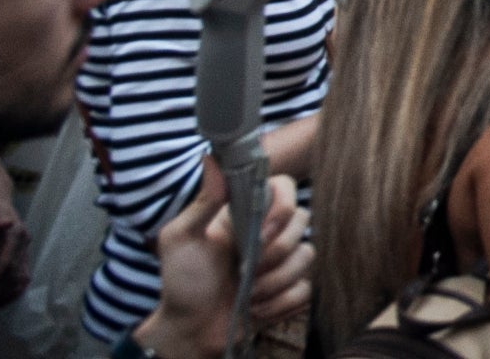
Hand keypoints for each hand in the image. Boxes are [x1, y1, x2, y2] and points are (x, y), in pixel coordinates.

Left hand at [138, 168, 310, 358]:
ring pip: (307, 256)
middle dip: (276, 252)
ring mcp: (283, 261)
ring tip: (248, 294)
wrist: (189, 331)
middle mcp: (269, 232)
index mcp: (246, 213)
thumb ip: (203, 200)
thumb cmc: (181, 283)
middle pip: (303, 220)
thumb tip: (212, 157)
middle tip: (246, 269)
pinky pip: (306, 289)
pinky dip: (280, 302)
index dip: (281, 208)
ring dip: (275, 281)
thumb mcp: (181, 239)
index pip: (285, 187)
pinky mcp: (290, 290)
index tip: (259, 233)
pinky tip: (256, 308)